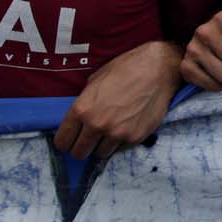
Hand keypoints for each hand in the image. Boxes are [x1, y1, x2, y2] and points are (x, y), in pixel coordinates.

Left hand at [53, 41, 181, 159]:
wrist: (159, 68)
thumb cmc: (126, 68)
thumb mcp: (96, 80)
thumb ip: (85, 103)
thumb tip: (80, 118)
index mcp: (82, 109)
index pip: (62, 141)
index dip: (66, 141)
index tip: (71, 139)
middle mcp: (97, 124)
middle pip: (79, 153)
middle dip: (82, 147)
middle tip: (89, 139)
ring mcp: (117, 133)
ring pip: (100, 154)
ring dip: (102, 145)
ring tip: (111, 131)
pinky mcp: (136, 137)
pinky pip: (121, 147)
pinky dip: (121, 141)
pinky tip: (127, 125)